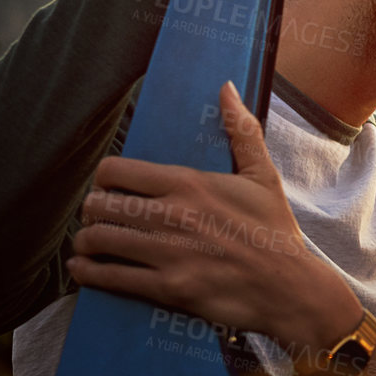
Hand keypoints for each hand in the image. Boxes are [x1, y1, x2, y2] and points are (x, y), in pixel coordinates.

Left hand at [68, 81, 359, 348]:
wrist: (290, 287)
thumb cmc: (276, 231)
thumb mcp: (263, 176)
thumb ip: (241, 130)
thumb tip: (226, 86)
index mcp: (189, 183)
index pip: (115, 170)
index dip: (103, 178)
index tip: (108, 186)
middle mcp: (172, 215)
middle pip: (99, 205)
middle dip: (92, 211)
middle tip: (98, 216)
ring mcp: (167, 253)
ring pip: (98, 240)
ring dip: (86, 241)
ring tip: (90, 242)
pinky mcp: (167, 288)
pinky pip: (109, 277)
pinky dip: (88, 272)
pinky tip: (85, 268)